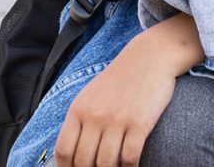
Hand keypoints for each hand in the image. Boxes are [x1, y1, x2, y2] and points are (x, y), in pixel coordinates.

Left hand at [53, 37, 177, 166]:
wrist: (149, 57)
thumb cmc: (120, 80)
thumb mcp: (90, 95)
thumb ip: (79, 121)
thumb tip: (71, 152)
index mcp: (78, 109)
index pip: (63, 150)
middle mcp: (95, 115)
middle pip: (84, 161)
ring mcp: (117, 119)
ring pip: (106, 163)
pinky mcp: (140, 122)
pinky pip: (130, 156)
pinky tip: (131, 166)